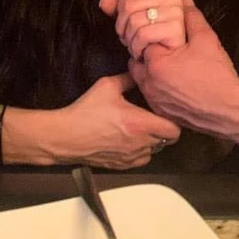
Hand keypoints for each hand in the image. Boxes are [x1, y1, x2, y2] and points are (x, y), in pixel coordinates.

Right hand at [55, 74, 179, 169]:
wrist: (65, 136)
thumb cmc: (85, 111)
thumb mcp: (107, 86)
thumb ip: (128, 78)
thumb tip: (139, 72)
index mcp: (139, 123)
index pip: (173, 130)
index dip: (174, 121)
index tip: (167, 113)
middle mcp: (139, 143)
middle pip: (167, 141)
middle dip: (165, 130)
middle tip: (156, 118)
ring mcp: (130, 157)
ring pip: (155, 151)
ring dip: (153, 142)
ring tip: (143, 129)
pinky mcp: (121, 165)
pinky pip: (141, 161)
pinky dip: (141, 152)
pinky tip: (132, 141)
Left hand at [100, 0, 185, 59]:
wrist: (174, 62)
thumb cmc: (156, 39)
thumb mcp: (137, 20)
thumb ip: (121, 9)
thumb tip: (104, 2)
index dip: (121, 8)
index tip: (127, 23)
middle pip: (129, 5)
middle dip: (123, 27)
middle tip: (130, 38)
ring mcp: (176, 11)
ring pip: (134, 20)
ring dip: (129, 40)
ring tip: (137, 46)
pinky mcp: (175, 28)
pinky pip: (143, 34)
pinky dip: (137, 47)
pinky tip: (142, 53)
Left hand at [129, 0, 238, 135]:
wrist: (229, 110)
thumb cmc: (217, 75)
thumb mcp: (206, 39)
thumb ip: (192, 18)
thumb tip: (185, 2)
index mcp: (156, 62)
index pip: (142, 39)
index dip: (154, 34)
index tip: (166, 35)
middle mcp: (149, 83)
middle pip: (136, 59)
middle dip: (147, 52)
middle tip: (167, 48)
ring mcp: (154, 101)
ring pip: (142, 79)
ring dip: (150, 70)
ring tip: (171, 65)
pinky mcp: (161, 113)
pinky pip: (151, 95)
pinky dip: (157, 87)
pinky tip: (175, 82)